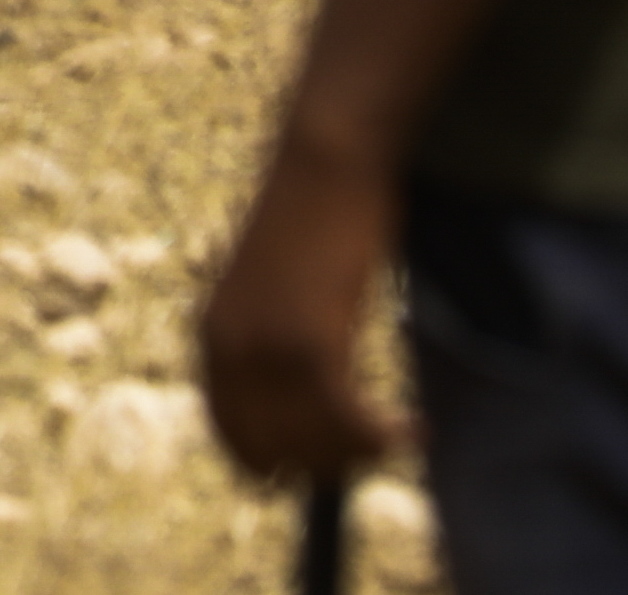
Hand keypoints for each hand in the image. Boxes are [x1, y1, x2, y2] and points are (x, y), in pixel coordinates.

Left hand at [197, 126, 405, 490]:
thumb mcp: (276, 283)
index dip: (277, 464)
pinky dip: (383, 437)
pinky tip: (415, 429)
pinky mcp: (310, 341)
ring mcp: (265, 349)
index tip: (321, 472)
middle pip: (273, 450)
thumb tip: (304, 397)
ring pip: (314, 443)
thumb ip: (273, 337)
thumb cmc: (313, 211)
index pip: (232, 433)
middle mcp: (229, 348)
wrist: (324, 155)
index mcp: (212, 333)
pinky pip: (346, 421)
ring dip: (363, 454)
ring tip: (400, 439)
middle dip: (327, 465)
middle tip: (374, 453)